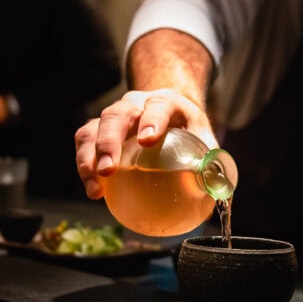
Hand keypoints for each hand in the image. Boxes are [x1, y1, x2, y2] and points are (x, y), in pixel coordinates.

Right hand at [75, 88, 215, 199]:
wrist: (170, 112)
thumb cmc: (189, 131)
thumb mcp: (205, 142)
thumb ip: (211, 167)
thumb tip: (217, 199)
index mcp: (166, 102)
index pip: (158, 106)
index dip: (151, 120)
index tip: (147, 141)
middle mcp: (135, 104)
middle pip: (117, 115)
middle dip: (109, 141)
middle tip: (108, 170)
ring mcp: (114, 114)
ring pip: (94, 127)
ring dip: (89, 156)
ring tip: (94, 185)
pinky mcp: (99, 128)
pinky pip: (86, 142)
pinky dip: (85, 164)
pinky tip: (94, 190)